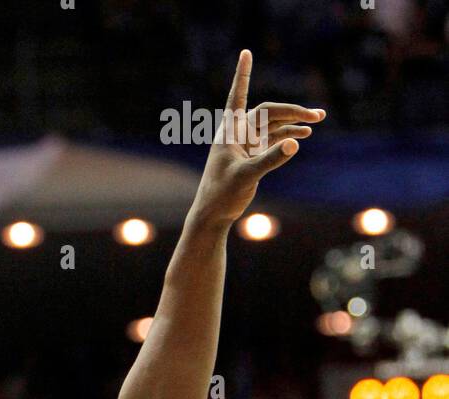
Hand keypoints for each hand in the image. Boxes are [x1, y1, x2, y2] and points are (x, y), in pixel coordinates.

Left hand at [191, 50, 323, 227]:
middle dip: (293, 111)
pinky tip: (302, 136)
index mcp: (231, 129)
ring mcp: (248, 143)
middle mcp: (240, 132)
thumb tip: (295, 144)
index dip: (243, 74)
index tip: (246, 52)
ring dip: (295, 122)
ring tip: (318, 120)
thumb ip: (270, 159)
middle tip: (316, 116)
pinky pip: (274, 140)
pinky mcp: (254, 155)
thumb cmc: (222, 193)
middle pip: (270, 112)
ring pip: (275, 125)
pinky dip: (288, 136)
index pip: (238, 94)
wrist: (214, 213)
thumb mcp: (247, 176)